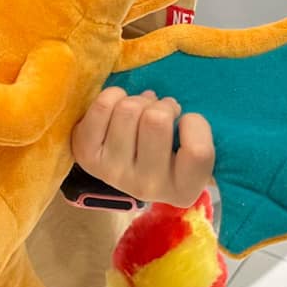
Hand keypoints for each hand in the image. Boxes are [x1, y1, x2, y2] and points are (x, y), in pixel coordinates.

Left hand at [71, 87, 214, 209]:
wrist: (127, 169)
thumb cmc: (168, 154)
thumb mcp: (191, 152)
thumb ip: (195, 133)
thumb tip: (163, 103)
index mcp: (183, 191)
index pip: (198, 151)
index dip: (194, 123)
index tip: (184, 121)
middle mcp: (148, 188)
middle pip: (157, 121)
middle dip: (162, 105)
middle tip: (160, 110)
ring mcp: (114, 174)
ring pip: (129, 110)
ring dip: (137, 100)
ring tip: (140, 109)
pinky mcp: (88, 157)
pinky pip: (102, 108)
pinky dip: (113, 96)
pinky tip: (119, 105)